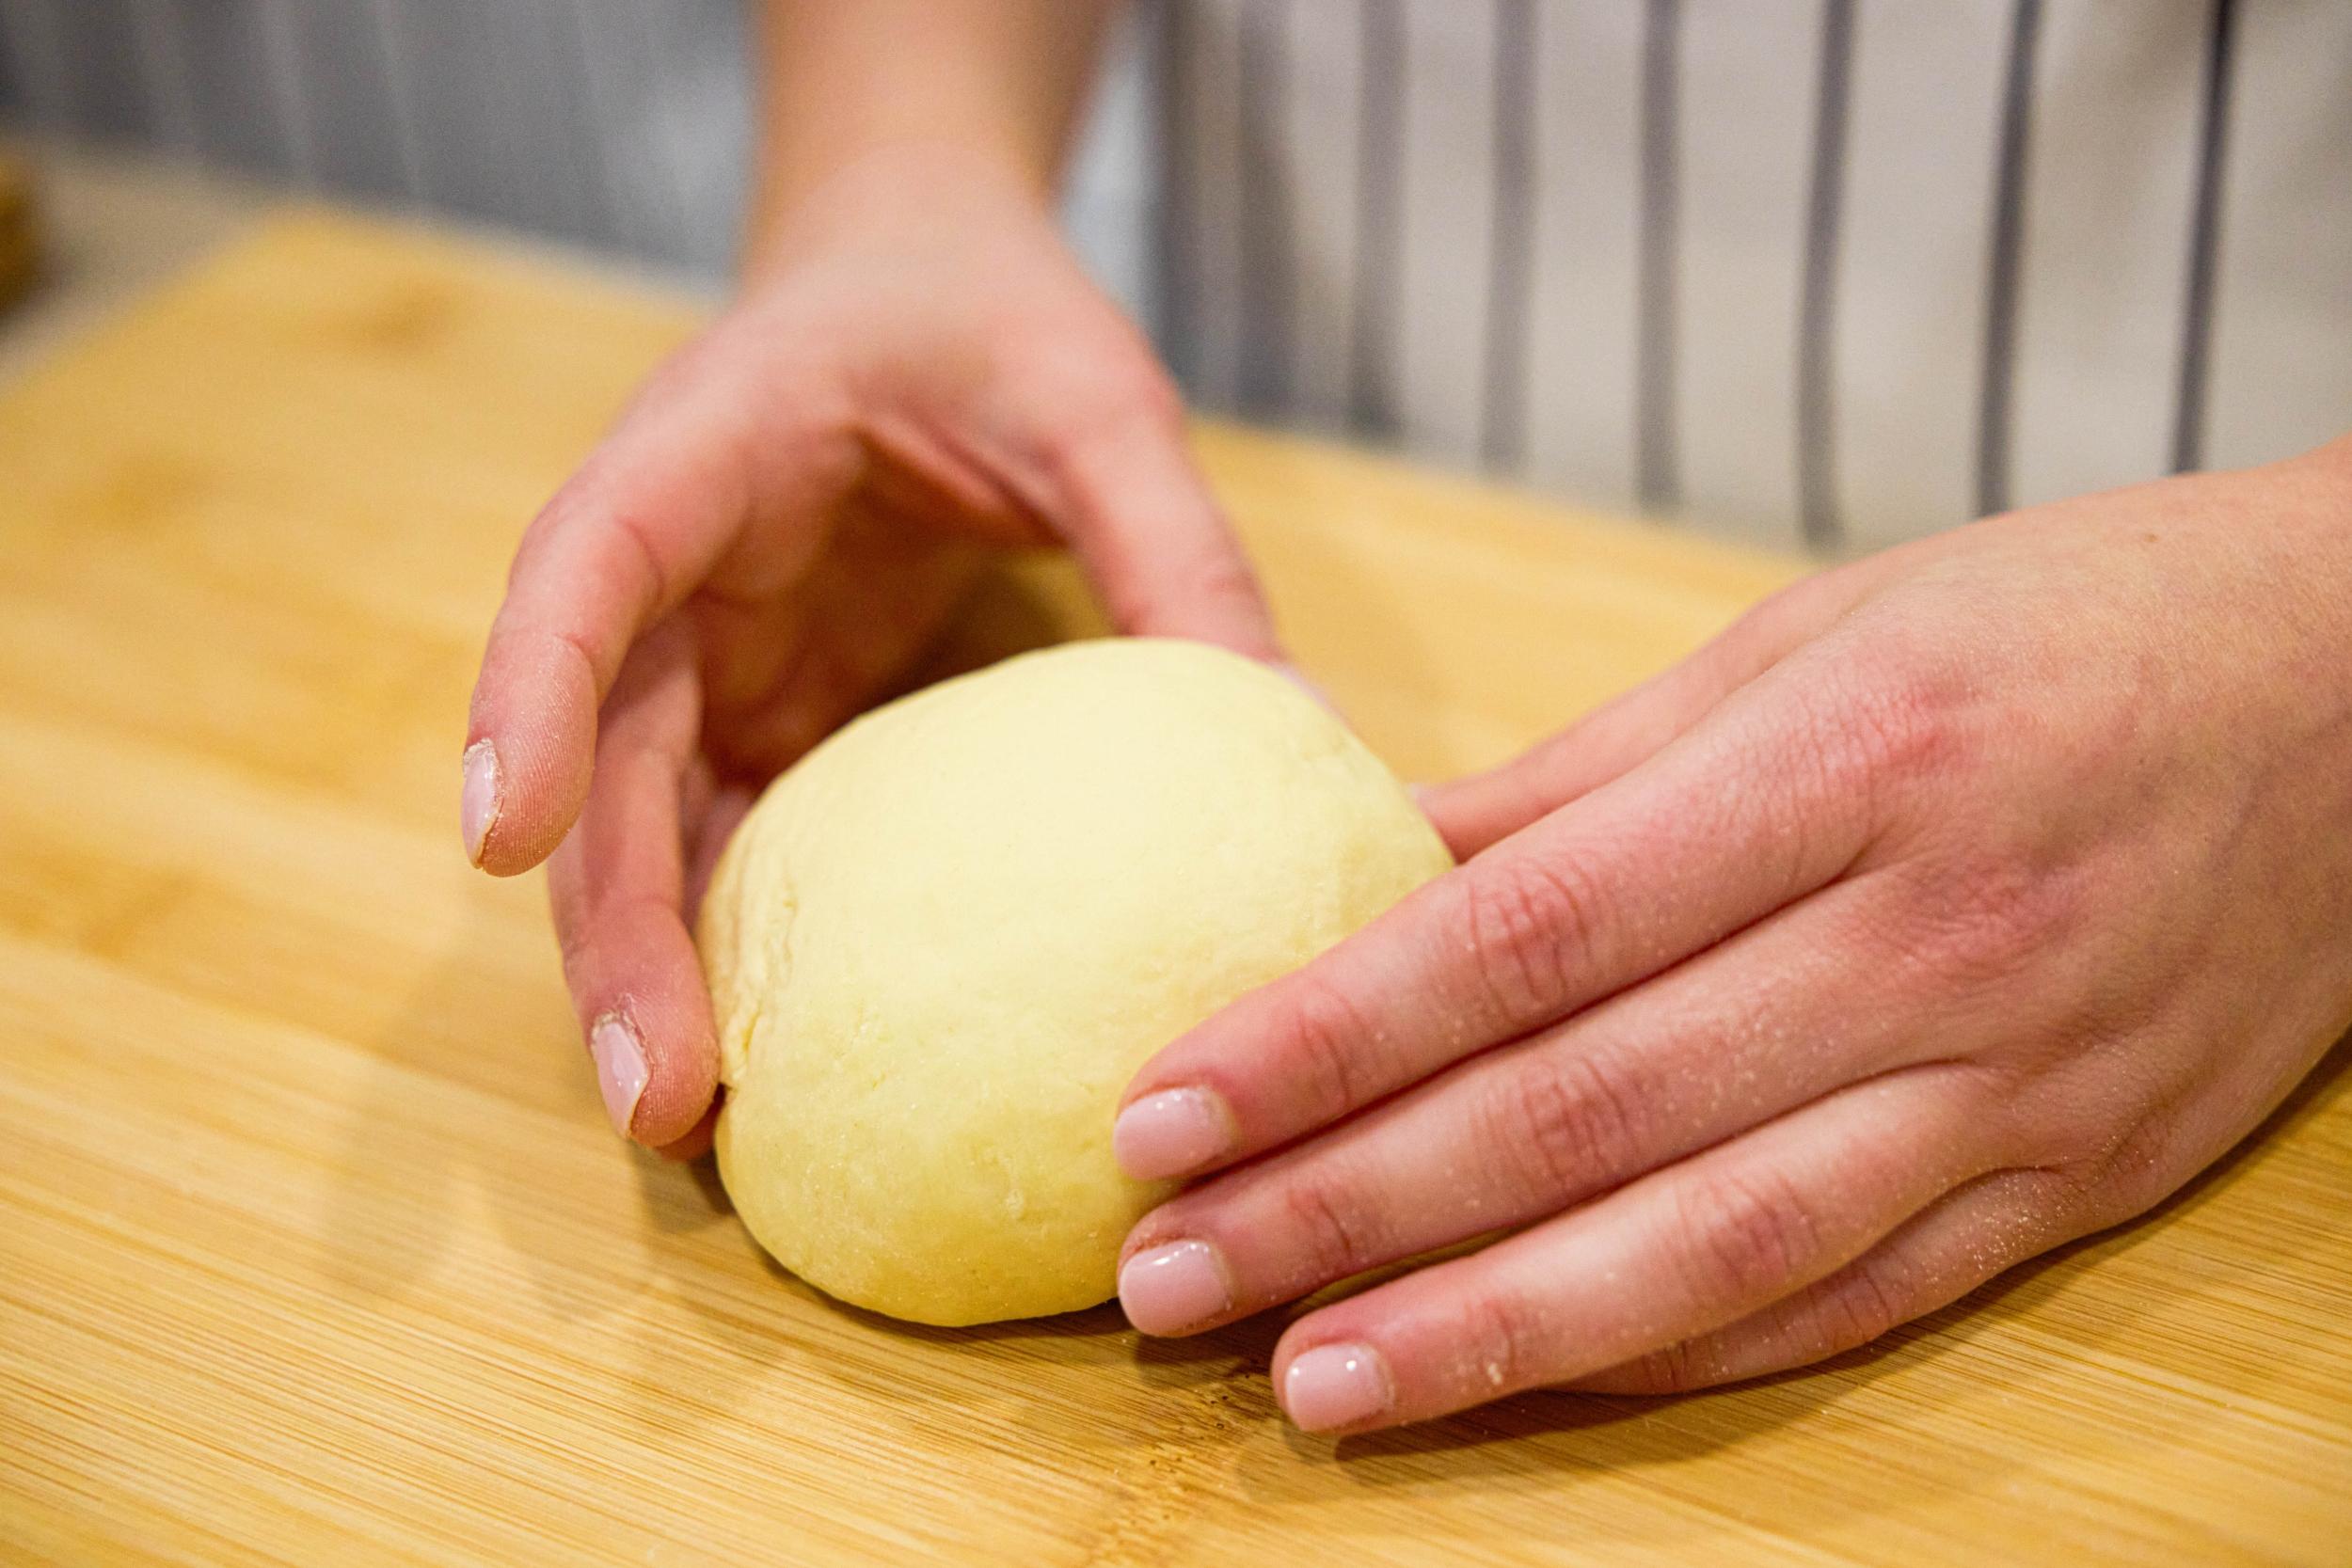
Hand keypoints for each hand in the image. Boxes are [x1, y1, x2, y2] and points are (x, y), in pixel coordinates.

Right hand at [462, 145, 1277, 1154]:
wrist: (919, 282)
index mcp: (706, 453)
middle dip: (609, 931)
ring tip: (697, 1127)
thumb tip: (1310, 739)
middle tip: (662, 1099)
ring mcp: (697, 663)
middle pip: (594, 761)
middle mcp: (666, 577)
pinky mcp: (751, 722)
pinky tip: (776, 1067)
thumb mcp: (1098, 403)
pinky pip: (724, 847)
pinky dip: (732, 952)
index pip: (584, 563)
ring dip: (651, 976)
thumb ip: (1175, 546)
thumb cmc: (991, 320)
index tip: (499, 834)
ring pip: (635, 833)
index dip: (527, 695)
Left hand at [1111, 440, 2351, 1431]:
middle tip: (1164, 1275)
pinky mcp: (2073, 1180)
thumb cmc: (2061, 620)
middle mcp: (1929, 943)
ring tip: (1304, 1384)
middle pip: (1580, 1113)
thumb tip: (1373, 867)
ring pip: (1704, 1247)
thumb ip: (1586, 775)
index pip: (1521, 939)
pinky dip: (1664, 1353)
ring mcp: (2015, 1085)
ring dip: (1483, 1332)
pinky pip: (1841, 1295)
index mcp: (1842, 768)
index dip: (1320, 1041)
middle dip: (1345, 1209)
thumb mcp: (1809, 635)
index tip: (1160, 1108)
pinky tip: (1517, 1383)